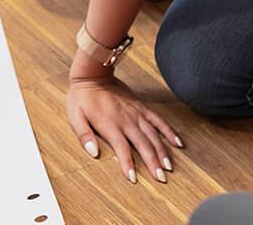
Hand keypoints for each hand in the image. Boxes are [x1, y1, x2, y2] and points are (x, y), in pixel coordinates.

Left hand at [65, 72, 181, 183]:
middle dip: (153, 163)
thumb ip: (83, 134)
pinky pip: (158, 120)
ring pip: (153, 135)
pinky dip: (169, 132)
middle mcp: (126, 120)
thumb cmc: (82, 96)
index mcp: (110, 124)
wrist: (93, 72)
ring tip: (169, 167)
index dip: (128, 164)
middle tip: (161, 179)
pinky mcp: (141, 107)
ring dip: (162, 152)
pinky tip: (177, 143)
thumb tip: (93, 153)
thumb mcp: (74, 115)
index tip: (134, 179)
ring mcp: (136, 113)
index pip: (122, 148)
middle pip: (143, 145)